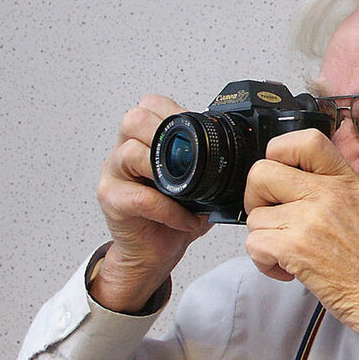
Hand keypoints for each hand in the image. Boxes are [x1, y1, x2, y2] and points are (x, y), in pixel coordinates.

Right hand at [92, 94, 211, 312]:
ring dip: (167, 172)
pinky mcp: (112, 201)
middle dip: (167, 135)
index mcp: (143, 140)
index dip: (176, 113)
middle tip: (191, 162)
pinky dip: (169, 208)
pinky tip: (185, 218)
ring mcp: (114, 175)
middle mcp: (123, 152)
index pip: (151, 105)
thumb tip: (246, 154)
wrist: (152, 254)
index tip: (198, 133)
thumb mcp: (198, 186)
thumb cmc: (172, 219)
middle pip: (134, 120)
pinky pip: (140, 197)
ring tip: (189, 193)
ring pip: (130, 153)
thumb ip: (210, 165)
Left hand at [243, 129, 358, 359]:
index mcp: (346, 180)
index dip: (279, 152)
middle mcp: (328, 194)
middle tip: (273, 219)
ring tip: (290, 255)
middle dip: (257, 198)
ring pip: (255, 217)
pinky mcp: (295, 248)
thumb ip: (334, 188)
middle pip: (261, 172)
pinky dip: (264, 263)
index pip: (305, 140)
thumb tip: (296, 179)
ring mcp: (310, 219)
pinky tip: (288, 271)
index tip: (280, 174)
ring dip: (264, 240)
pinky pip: (254, 245)